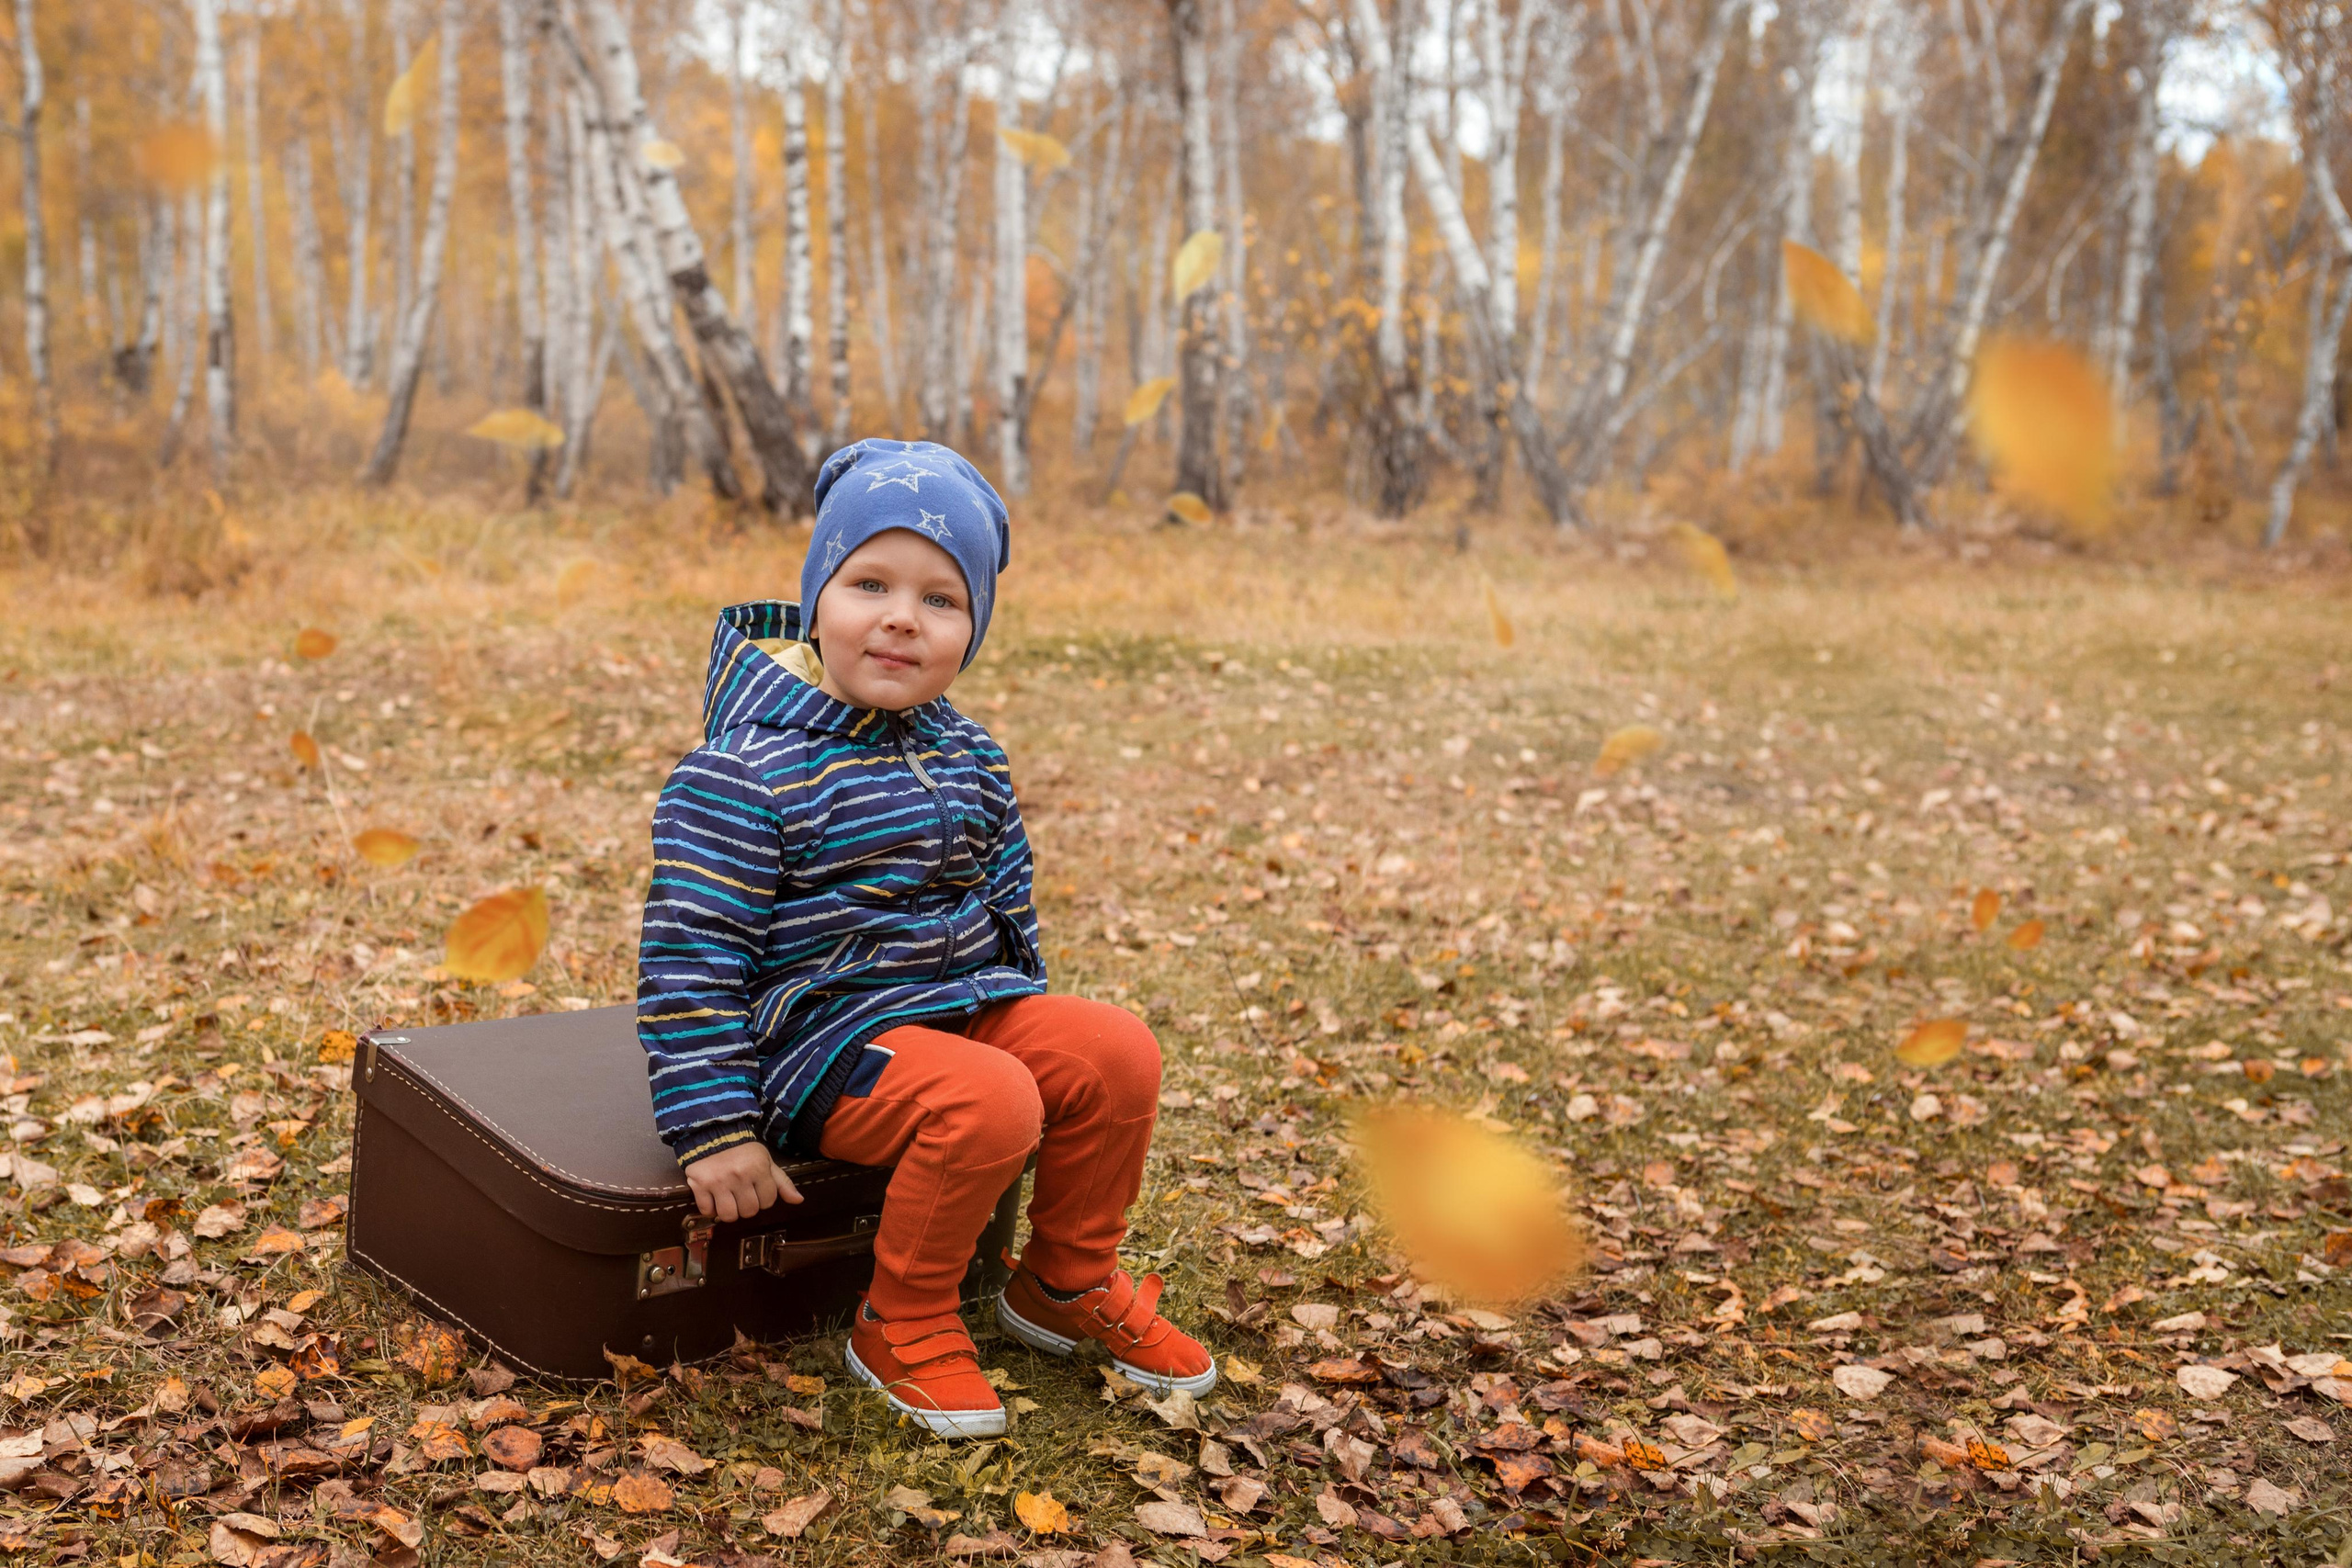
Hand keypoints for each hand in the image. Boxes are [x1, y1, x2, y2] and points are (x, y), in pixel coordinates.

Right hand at [683, 1142, 803, 1222]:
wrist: (712, 1136)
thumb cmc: (743, 1152)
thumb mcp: (766, 1162)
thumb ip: (783, 1182)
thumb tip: (799, 1200)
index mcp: (758, 1168)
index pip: (768, 1202)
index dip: (763, 1198)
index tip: (756, 1189)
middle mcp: (739, 1176)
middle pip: (749, 1211)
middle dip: (747, 1206)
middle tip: (742, 1194)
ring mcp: (718, 1181)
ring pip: (729, 1216)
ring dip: (730, 1211)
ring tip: (729, 1199)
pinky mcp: (700, 1185)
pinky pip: (707, 1211)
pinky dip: (710, 1209)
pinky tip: (713, 1197)